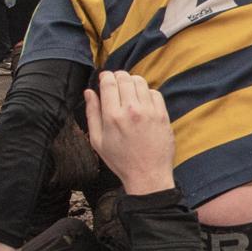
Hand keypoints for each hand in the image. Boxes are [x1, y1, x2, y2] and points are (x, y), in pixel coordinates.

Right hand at [83, 70, 175, 194]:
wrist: (147, 174)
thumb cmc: (120, 160)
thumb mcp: (97, 140)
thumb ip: (92, 113)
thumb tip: (89, 92)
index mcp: (112, 116)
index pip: (109, 82)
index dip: (105, 76)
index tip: (104, 78)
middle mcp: (131, 110)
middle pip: (125, 78)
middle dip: (118, 76)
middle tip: (116, 82)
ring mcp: (149, 112)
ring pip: (140, 82)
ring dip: (132, 82)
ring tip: (129, 91)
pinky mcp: (162, 115)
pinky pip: (155, 93)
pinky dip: (147, 92)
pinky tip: (142, 101)